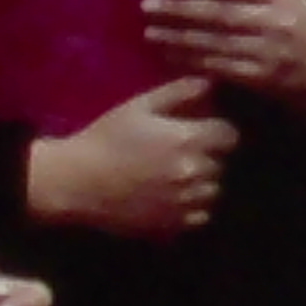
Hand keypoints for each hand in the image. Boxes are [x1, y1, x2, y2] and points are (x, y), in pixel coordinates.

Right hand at [25, 76, 237, 238]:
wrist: (77, 181)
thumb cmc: (106, 138)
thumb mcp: (139, 106)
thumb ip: (177, 92)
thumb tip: (209, 82)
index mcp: (187, 140)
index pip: (229, 135)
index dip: (219, 131)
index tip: (205, 130)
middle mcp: (192, 172)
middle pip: (220, 164)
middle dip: (208, 156)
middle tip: (184, 151)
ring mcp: (184, 201)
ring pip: (212, 190)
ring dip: (202, 182)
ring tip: (178, 175)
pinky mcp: (172, 223)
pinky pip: (199, 215)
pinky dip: (192, 206)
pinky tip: (171, 196)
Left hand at [139, 0, 305, 114]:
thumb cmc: (301, 30)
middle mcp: (276, 18)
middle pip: (218, 11)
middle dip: (179, 9)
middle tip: (147, 6)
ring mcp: (269, 50)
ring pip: (213, 41)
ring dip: (178, 37)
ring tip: (151, 32)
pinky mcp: (262, 77)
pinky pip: (218, 66)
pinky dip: (191, 60)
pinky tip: (171, 55)